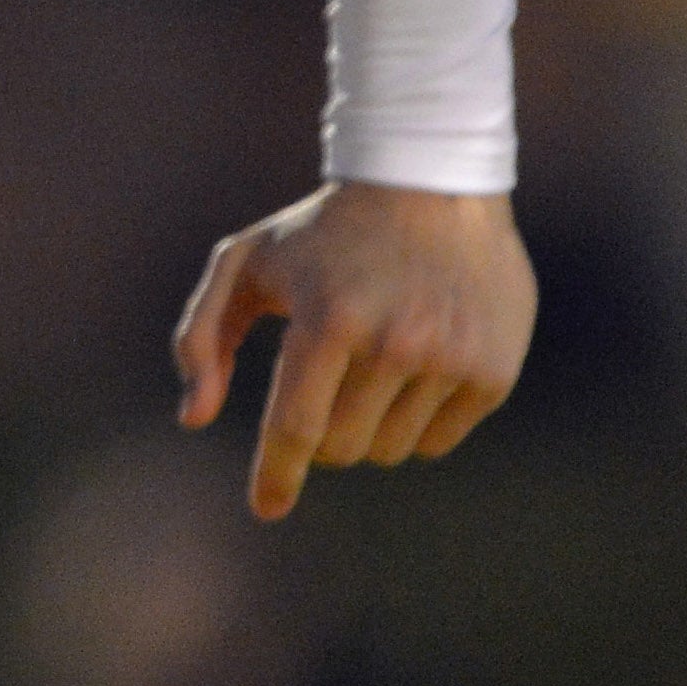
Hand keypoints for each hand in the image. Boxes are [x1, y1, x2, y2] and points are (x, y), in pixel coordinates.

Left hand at [172, 182, 536, 520]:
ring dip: (370, 423)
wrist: (433, 179)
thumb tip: (193, 417)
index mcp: (328, 317)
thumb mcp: (247, 260)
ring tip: (374, 359)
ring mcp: (450, 358)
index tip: (266, 506)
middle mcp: (394, 342)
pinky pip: (437, 442)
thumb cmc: (325, 229)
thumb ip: (203, 335)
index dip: (276, 475)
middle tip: (326, 380)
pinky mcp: (493, 370)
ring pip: (389, 451)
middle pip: (341, 448)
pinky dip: (416, 419)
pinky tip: (417, 363)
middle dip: (322, 429)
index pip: (295, 427)